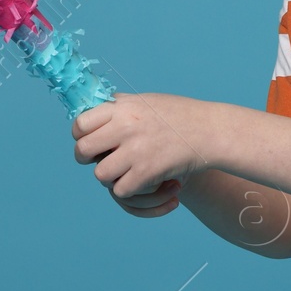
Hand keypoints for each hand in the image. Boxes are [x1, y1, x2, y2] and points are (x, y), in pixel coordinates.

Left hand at [71, 93, 211, 215]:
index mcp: (122, 107)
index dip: (80, 135)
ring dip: (110, 176)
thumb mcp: (145, 100)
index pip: (80, 124)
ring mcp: (136, 151)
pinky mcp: (148, 172)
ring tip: (124, 171)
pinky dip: (129, 189)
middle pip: (83, 151)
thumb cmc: (178, 114)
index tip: (90, 139)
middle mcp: (125, 127)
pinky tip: (142, 180)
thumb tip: (92, 108)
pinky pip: (121, 190)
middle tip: (101, 159)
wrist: (210, 130)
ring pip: (100, 174)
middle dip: (87, 159)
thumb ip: (118, 106)